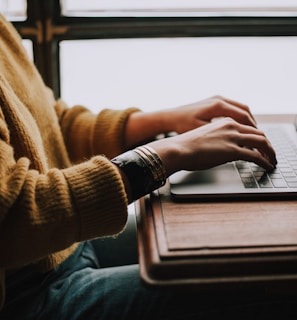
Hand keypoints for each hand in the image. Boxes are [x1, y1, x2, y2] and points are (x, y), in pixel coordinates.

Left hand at [125, 95, 256, 148]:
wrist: (169, 117)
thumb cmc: (182, 126)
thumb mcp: (201, 132)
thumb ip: (219, 135)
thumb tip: (237, 143)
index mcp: (218, 106)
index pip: (244, 116)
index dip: (253, 129)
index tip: (259, 140)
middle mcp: (219, 99)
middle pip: (245, 111)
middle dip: (253, 125)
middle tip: (260, 138)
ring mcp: (216, 99)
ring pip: (240, 108)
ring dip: (248, 121)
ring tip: (252, 134)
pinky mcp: (213, 102)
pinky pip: (233, 108)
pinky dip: (239, 117)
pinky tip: (240, 127)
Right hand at [149, 117, 276, 175]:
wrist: (178, 148)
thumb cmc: (186, 144)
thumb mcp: (205, 135)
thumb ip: (218, 138)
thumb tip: (222, 147)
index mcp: (224, 121)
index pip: (249, 126)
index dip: (258, 136)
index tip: (261, 144)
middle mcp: (231, 125)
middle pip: (259, 132)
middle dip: (268, 144)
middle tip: (271, 152)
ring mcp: (232, 137)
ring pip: (261, 142)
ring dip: (270, 152)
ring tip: (272, 160)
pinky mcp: (232, 150)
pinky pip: (255, 156)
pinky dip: (264, 161)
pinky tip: (267, 166)